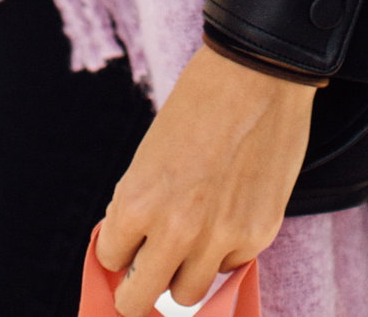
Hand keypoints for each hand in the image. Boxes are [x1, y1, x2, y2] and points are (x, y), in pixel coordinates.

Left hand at [98, 43, 317, 314]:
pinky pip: (229, 266)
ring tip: (193, 236)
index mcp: (139, 203)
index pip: (109, 261)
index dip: (118, 250)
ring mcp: (220, 238)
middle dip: (136, 290)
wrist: (257, 74)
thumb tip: (131, 252)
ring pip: (187, 294)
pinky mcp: (257, 235)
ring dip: (183, 272)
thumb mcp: (150, 155)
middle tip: (144, 275)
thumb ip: (139, 208)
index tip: (127, 245)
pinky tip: (229, 209)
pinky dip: (224, 249)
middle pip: (139, 302)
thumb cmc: (198, 105)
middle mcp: (176, 230)